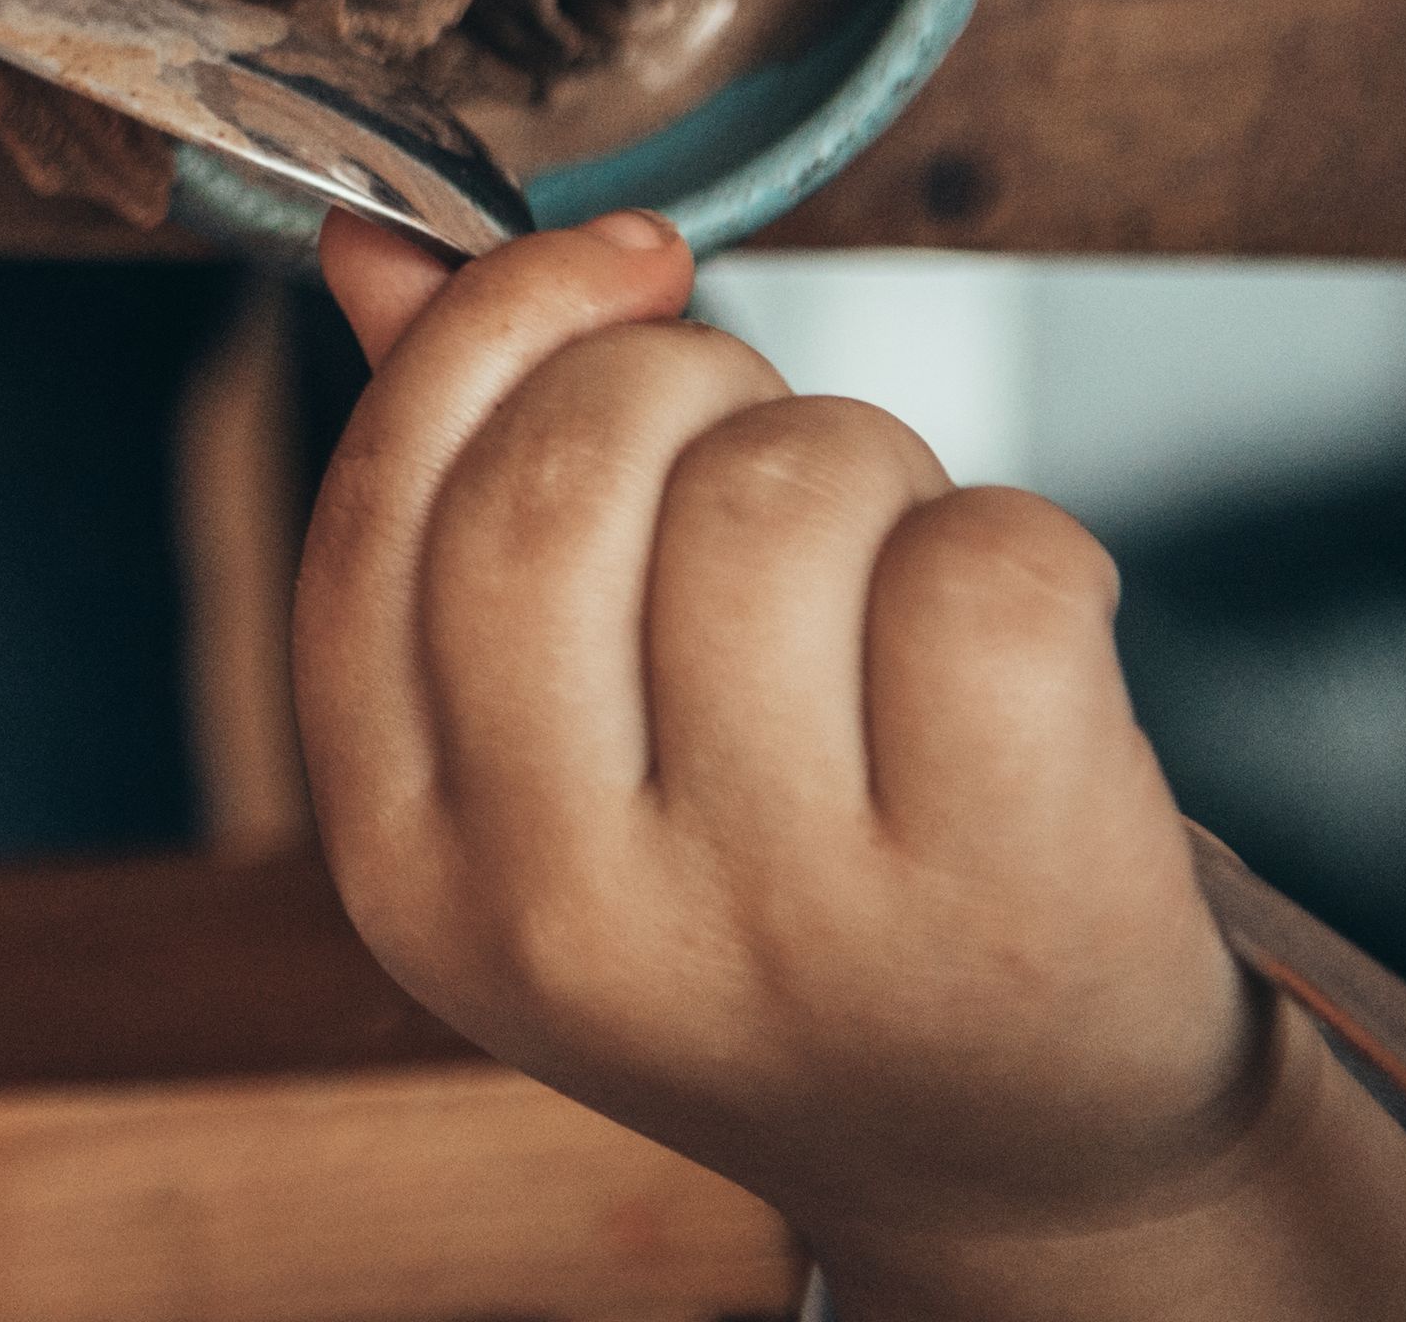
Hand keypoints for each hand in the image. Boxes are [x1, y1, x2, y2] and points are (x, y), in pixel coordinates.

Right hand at [299, 216, 1405, 1321]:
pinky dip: (1027, 543)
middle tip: (775, 448)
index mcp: (411, 873)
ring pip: (784, 494)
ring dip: (867, 463)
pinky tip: (1025, 643)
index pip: (387, 503)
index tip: (630, 257)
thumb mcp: (566, 755)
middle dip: (695, 379)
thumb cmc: (778, 902)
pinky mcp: (1010, 898)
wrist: (1016, 1161)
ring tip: (891, 576)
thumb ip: (460, 500)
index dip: (503, 325)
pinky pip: (989, 566)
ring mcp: (787, 924)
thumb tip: (378, 245)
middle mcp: (567, 917)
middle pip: (568, 476)